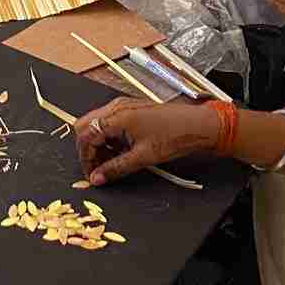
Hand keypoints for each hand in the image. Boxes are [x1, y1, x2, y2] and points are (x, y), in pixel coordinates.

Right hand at [73, 99, 220, 184]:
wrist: (199, 125)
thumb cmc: (175, 135)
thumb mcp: (143, 157)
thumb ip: (116, 168)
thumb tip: (97, 178)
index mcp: (117, 116)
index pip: (85, 135)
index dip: (85, 157)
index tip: (92, 173)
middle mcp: (116, 107)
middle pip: (85, 126)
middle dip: (88, 149)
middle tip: (98, 168)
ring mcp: (123, 106)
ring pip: (96, 124)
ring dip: (98, 144)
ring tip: (112, 161)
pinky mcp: (131, 109)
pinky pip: (109, 122)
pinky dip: (109, 138)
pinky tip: (120, 151)